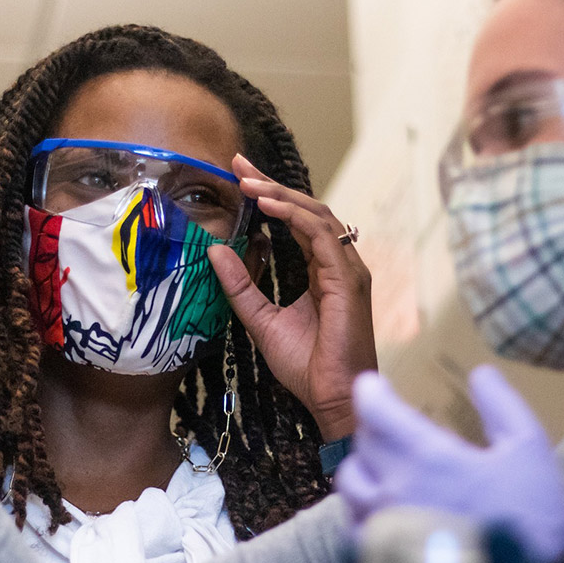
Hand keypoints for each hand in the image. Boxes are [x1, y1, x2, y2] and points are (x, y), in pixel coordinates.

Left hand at [208, 154, 376, 440]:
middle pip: (307, 210)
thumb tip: (216, 250)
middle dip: (273, 184)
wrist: (333, 398)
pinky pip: (320, 235)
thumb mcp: (261, 320)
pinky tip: (267, 205)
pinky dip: (294, 216)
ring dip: (281, 194)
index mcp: (322, 272)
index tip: (241, 178)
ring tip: (249, 182)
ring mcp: (347, 270)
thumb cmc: (307, 367)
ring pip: (316, 215)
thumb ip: (241, 286)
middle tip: (240, 165)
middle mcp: (339, 265)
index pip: (298, 222)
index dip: (271, 196)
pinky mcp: (348, 280)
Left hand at [335, 367, 563, 562]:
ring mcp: (380, 531)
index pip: (373, 409)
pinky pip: (353, 528)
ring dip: (364, 471)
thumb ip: (501, 406)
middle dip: (374, 429)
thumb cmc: (533, 521)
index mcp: (426, 457)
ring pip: (349, 487)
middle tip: (394, 429)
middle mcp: (391, 490)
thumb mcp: (530, 451)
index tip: (374, 385)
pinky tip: (388, 516)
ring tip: (387, 472)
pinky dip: (364, 514)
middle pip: (360, 445)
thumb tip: (480, 373)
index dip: (369, 391)